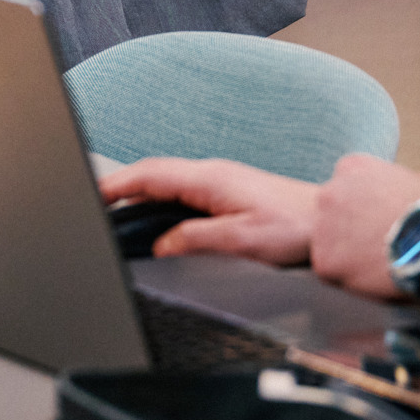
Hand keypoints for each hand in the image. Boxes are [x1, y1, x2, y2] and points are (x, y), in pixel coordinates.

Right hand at [100, 158, 317, 263]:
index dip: (116, 184)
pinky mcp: (227, 191)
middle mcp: (211, 173)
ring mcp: (219, 180)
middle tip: (93, 203)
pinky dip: (157, 198)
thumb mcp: (241, 241)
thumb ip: (196, 239)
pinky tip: (153, 215)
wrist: (327, 222)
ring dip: (138, 191)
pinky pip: (180, 189)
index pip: (150, 175)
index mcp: (209, 179)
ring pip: (166, 181)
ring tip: (113, 211)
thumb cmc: (294, 230)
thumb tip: (161, 245)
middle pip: (152, 174)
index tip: (91, 192)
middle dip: (119, 186)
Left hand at [309, 154, 419, 300]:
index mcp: (350, 167)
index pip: (344, 191)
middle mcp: (329, 192)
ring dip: (348, 256)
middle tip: (377, 245)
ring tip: (379, 263)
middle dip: (350, 231)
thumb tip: (392, 201)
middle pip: (331, 216)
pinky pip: (330, 272)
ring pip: (329, 245)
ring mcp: (323, 226)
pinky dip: (349, 279)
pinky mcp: (324, 259)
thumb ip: (386, 186)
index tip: (379, 222)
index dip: (363, 211)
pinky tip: (374, 276)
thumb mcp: (408, 178)